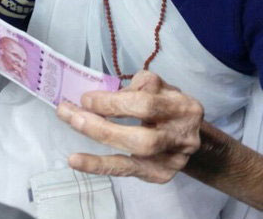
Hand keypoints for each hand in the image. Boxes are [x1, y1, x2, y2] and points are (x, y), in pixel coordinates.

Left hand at [56, 72, 203, 182]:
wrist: (189, 135)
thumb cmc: (168, 106)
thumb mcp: (158, 88)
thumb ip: (135, 88)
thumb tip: (100, 98)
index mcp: (183, 107)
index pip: (146, 105)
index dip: (114, 102)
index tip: (86, 98)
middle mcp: (182, 136)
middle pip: (141, 137)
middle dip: (103, 126)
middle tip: (73, 115)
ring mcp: (172, 160)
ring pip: (134, 154)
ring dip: (98, 139)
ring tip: (73, 126)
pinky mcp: (159, 174)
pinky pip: (124, 170)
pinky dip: (98, 165)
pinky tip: (76, 160)